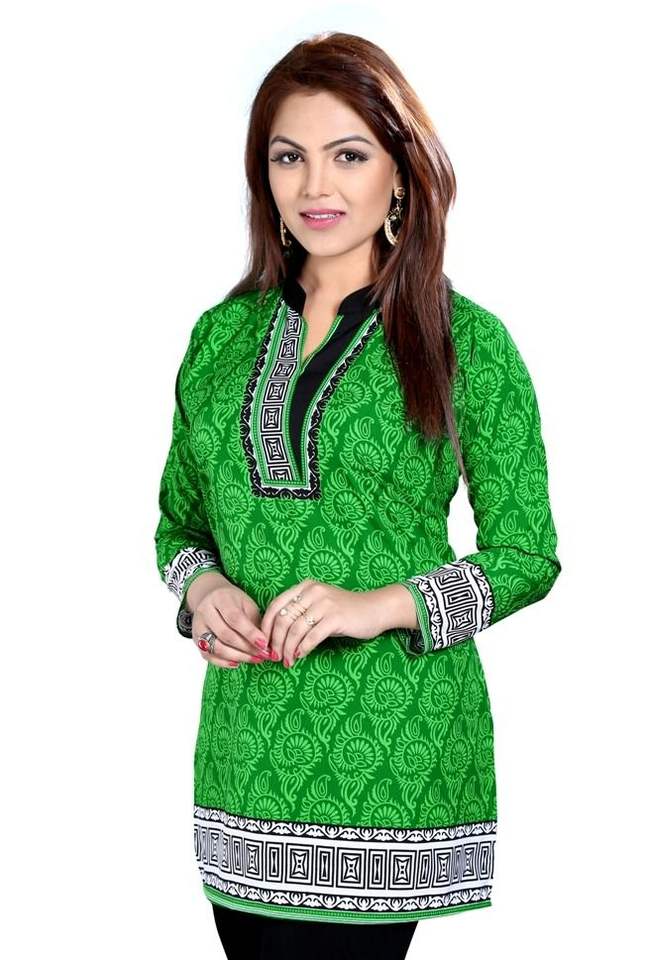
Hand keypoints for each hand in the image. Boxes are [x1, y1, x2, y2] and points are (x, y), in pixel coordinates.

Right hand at [192, 580, 277, 668]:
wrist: (211, 598)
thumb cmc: (234, 602)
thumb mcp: (247, 605)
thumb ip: (254, 622)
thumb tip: (266, 645)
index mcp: (220, 598)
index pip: (235, 618)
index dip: (250, 633)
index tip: (264, 644)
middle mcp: (205, 611)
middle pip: (225, 634)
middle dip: (246, 648)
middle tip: (263, 655)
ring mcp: (197, 626)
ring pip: (215, 647)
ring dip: (237, 657)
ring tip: (254, 660)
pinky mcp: (195, 639)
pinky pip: (208, 655)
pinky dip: (223, 662)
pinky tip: (237, 662)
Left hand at [260, 580, 383, 666]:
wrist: (375, 609)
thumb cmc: (345, 610)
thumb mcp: (320, 605)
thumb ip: (300, 613)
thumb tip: (276, 636)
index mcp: (305, 587)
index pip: (276, 605)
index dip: (266, 626)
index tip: (264, 643)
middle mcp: (312, 592)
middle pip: (283, 619)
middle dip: (276, 642)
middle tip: (274, 656)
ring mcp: (325, 603)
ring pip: (295, 630)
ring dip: (288, 649)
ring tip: (287, 661)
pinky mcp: (335, 618)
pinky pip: (312, 637)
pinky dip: (303, 649)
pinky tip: (300, 656)